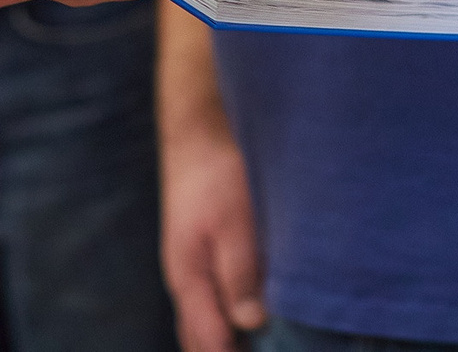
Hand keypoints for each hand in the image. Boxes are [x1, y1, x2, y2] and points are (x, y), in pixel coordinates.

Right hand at [160, 79, 264, 349]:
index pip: (208, 342)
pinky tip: (261, 311)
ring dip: (230, 337)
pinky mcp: (206, 250)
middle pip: (201, 338)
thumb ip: (239, 272)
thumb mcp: (233, 221)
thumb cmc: (216, 172)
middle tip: (270, 349)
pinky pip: (216, 297)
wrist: (200, 129)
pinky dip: (232, 315)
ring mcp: (194, 266)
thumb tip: (251, 323)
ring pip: (208, 318)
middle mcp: (187, 279)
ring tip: (267, 341)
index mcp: (189, 279)